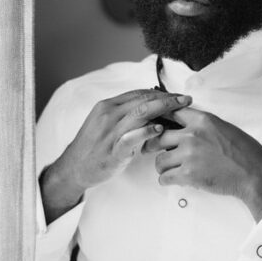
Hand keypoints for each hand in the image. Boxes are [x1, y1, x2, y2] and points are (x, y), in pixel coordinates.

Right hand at [41, 89, 191, 221]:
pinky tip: (160, 129)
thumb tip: (151, 109)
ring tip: (181, 109)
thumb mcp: (107, 124)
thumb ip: (126, 115)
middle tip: (187, 99)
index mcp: (107, 106)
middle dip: (168, 98)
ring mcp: (110, 132)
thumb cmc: (94, 146)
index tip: (177, 95)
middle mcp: (108, 115)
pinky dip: (147, 131)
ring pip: (140, 113)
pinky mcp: (113, 150)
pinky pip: (131, 137)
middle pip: (143, 100)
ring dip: (164, 109)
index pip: (139, 93)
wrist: (74, 167)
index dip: (161, 93)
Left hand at [143, 107, 261, 221]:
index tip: (157, 125)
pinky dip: (166, 180)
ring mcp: (189, 155)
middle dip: (155, 146)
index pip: (173, 113)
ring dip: (162, 166)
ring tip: (169, 170)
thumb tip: (188, 129)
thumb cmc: (245, 152)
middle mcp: (193, 135)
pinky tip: (172, 180)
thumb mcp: (225, 128)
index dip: (162, 119)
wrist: (254, 174)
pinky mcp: (188, 174)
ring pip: (159, 160)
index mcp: (203, 120)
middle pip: (159, 137)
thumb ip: (204, 126)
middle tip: (155, 151)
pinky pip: (165, 178)